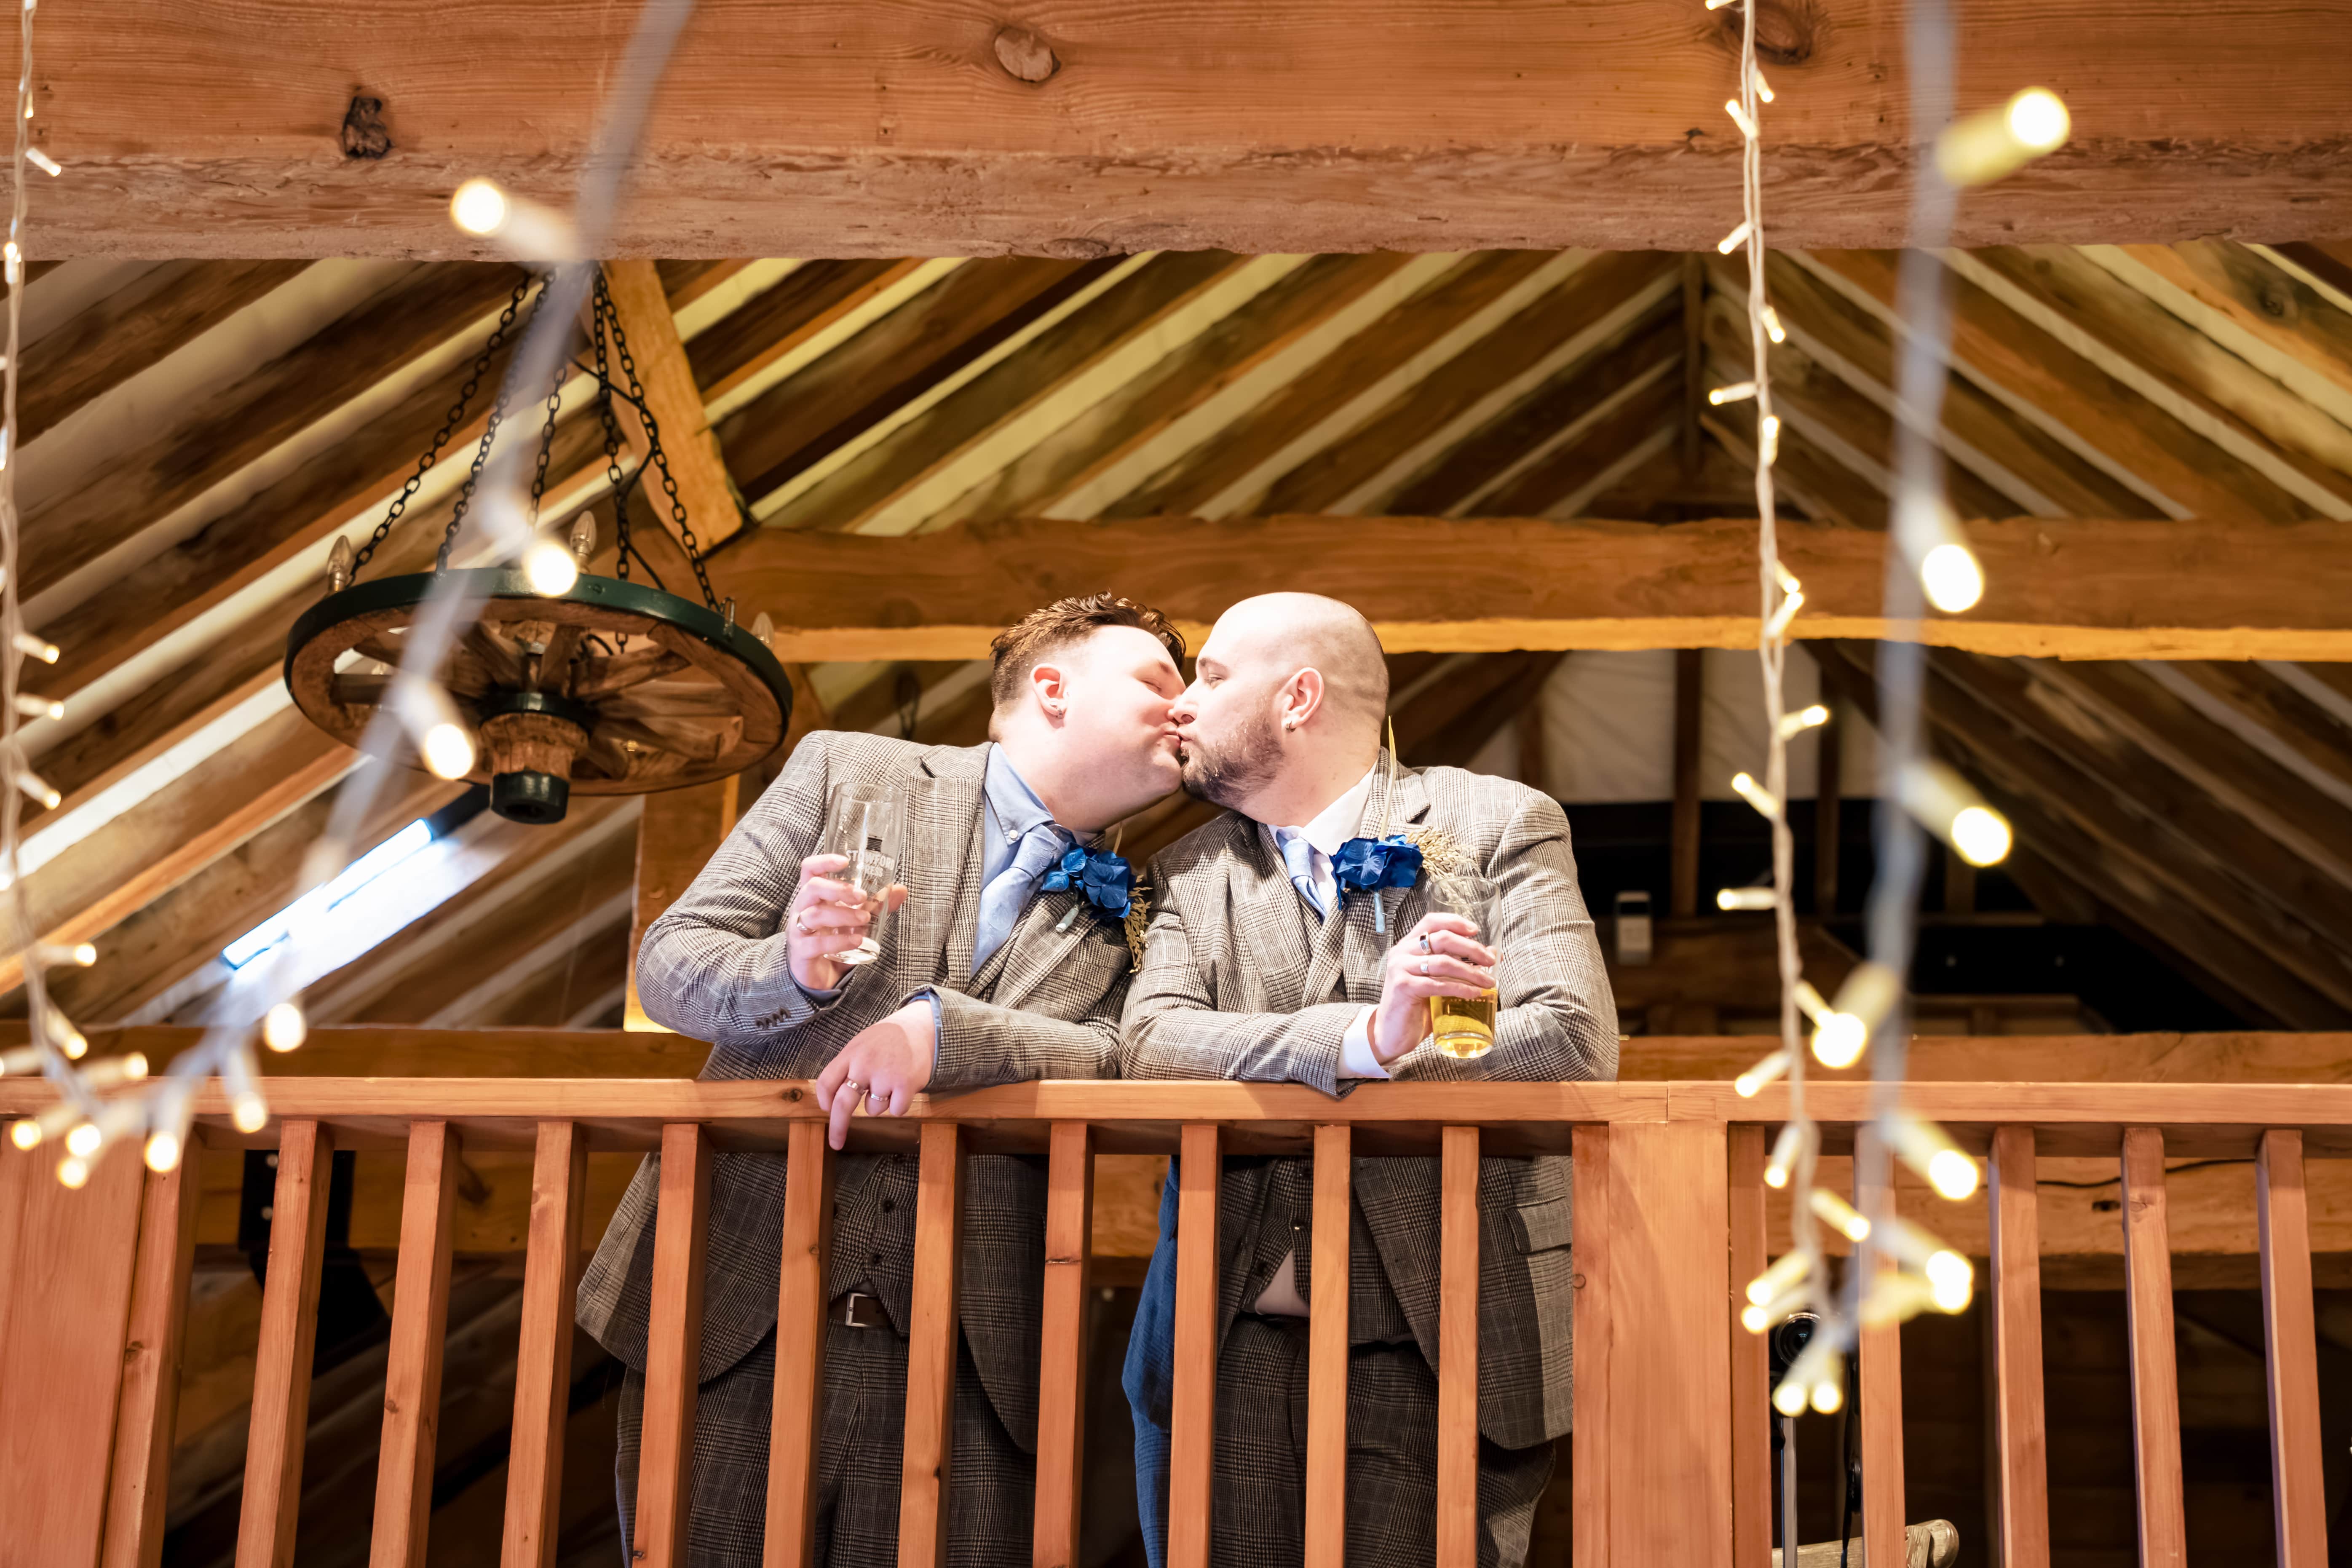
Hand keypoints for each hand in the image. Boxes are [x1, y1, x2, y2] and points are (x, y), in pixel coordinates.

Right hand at [787, 854, 907, 991]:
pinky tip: (857, 940)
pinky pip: (816, 943)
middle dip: (838, 889)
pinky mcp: (801, 951)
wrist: (818, 975)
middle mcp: (802, 909)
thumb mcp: (857, 920)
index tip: (845, 861)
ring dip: (843, 914)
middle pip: (812, 888)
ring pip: (815, 914)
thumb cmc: (834, 939)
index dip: (824, 861)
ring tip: (864, 919)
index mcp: (814, 896)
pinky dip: (839, 941)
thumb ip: (876, 905)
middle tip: (862, 896)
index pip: (810, 869)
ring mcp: (798, 930)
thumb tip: (900, 889)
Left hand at [812, 1002, 937, 1149]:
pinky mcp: (905, 1084)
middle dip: (838, 1127)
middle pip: (842, 1103)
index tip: (827, 1110)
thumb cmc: (888, 1040)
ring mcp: (885, 1075)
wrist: (920, 1028)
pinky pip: (895, 1110)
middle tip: (836, 1142)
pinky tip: (903, 1087)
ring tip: (891, 1081)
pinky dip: (900, 1104)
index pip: (826, 1082)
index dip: (824, 1101)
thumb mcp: (861, 1045)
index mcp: (850, 1054)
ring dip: (880, 1102)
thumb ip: (847, 1067)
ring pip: (872, 1109)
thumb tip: (832, 1099)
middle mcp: (864, 1064)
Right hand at [1368, 913, 1496, 1064]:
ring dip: (1471, 972)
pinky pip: (1438, 984)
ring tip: (1488, 982)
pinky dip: (1460, 988)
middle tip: (1490, 961)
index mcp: (1408, 946)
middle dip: (1471, 948)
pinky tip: (1474, 993)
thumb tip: (1492, 954)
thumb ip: (1457, 966)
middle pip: (1442, 939)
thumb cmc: (1415, 1006)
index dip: (1454, 922)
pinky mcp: (1403, 987)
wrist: (1392, 1033)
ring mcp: (1401, 968)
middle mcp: (1401, 952)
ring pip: (1443, 962)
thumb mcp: (1437, 981)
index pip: (1431, 921)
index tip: (1475, 930)